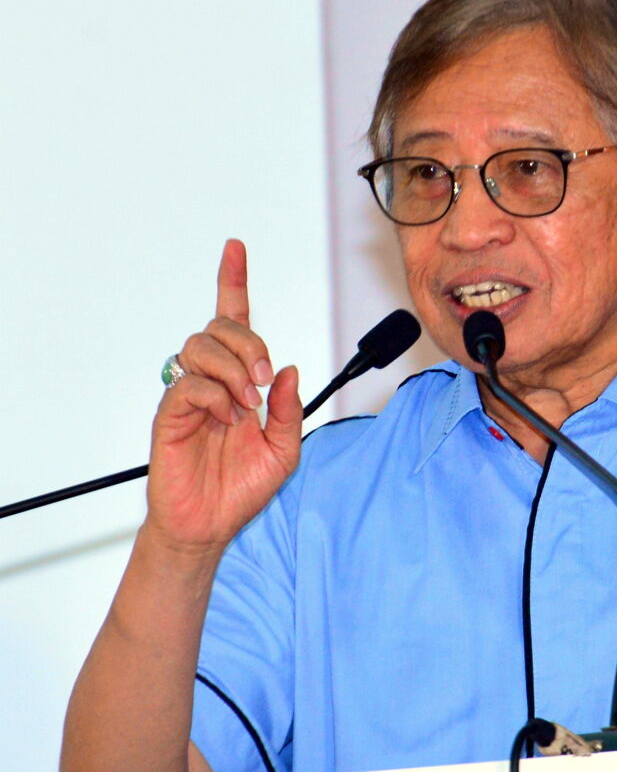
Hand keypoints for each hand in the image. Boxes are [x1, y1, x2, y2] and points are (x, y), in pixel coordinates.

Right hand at [145, 239, 301, 553]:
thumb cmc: (242, 486)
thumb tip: (289, 371)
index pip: (235, 321)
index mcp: (240, 380)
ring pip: (200, 346)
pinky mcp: (169, 415)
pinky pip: (188, 384)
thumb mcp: (286, 448)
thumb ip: (292, 409)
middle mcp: (213, 379)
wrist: (212, 524)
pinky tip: (225, 418)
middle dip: (251, 343)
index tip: (235, 248)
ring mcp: (189, 395)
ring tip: (247, 404)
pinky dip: (214, 396)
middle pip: (221, 326)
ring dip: (233, 369)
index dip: (233, 282)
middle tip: (265, 382)